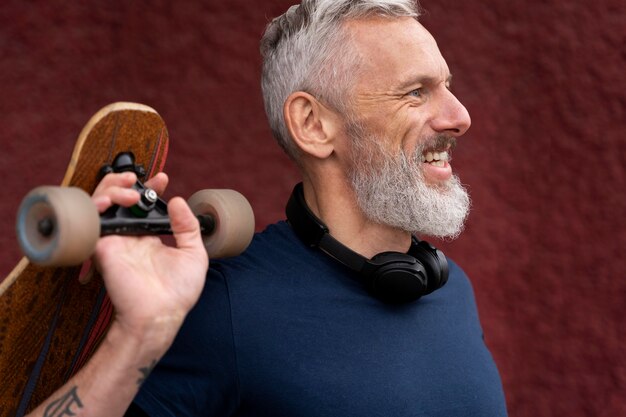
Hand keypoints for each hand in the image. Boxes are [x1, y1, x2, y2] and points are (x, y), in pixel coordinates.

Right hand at [91, 172, 208, 350]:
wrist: (162, 314)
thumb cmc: (179, 291)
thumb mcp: (194, 254)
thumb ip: (188, 227)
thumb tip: (178, 200)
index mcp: (149, 237)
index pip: (143, 205)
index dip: (150, 187)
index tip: (163, 177)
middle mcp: (129, 236)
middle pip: (118, 199)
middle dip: (125, 182)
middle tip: (138, 180)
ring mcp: (115, 241)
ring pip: (101, 205)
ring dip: (112, 189)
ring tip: (131, 192)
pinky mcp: (102, 248)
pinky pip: (92, 222)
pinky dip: (97, 206)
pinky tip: (113, 202)